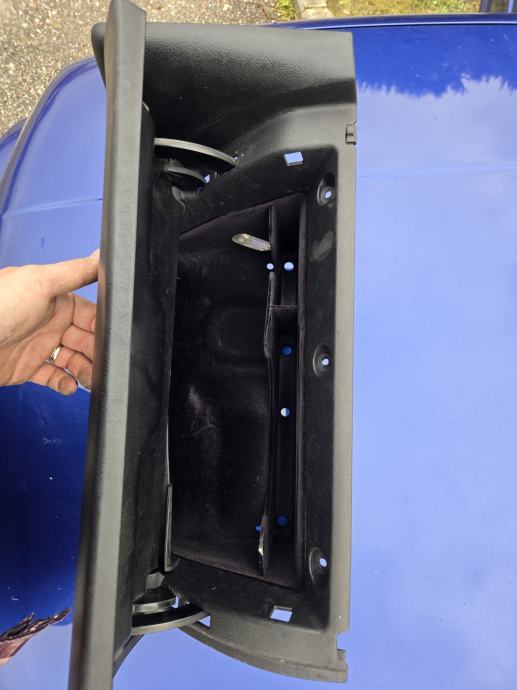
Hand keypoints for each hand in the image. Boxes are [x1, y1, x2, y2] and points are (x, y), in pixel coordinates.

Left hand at [0, 251, 98, 394]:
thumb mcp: (41, 281)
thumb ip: (75, 272)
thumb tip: (102, 255)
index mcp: (56, 299)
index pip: (91, 314)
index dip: (103, 327)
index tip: (115, 338)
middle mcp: (49, 322)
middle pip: (86, 339)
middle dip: (98, 352)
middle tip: (105, 364)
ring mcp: (38, 346)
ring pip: (73, 360)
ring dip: (86, 370)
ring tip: (89, 379)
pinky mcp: (27, 368)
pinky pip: (53, 377)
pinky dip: (64, 383)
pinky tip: (69, 385)